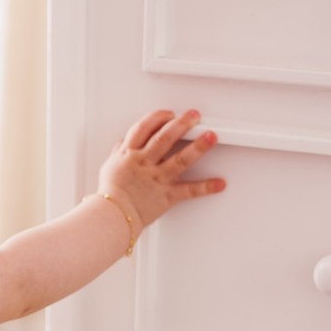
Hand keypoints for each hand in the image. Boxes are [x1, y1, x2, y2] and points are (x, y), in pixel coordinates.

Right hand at [97, 108, 224, 231]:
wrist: (112, 217)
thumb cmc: (111, 193)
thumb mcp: (110, 165)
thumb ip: (121, 150)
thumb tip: (126, 140)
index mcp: (130, 153)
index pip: (144, 128)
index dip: (158, 117)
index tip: (170, 113)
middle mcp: (144, 163)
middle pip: (165, 138)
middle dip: (182, 123)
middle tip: (195, 116)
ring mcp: (157, 179)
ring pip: (180, 160)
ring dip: (198, 147)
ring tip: (211, 136)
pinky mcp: (167, 196)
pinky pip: (189, 191)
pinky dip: (206, 187)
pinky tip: (219, 183)